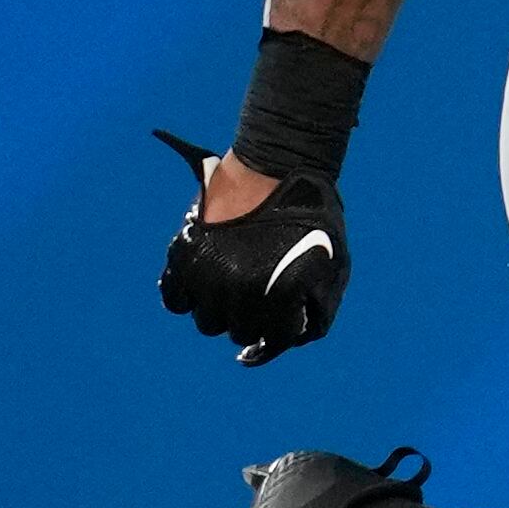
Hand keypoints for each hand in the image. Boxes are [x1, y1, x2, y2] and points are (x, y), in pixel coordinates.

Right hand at [153, 129, 347, 364]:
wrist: (279, 166)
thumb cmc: (313, 217)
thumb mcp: (334, 265)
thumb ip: (319, 307)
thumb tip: (296, 336)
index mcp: (275, 299)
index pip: (271, 341)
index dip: (277, 335)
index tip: (275, 327)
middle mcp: (237, 294)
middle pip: (237, 332)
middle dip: (250, 321)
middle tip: (257, 300)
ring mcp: (207, 276)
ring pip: (207, 321)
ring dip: (221, 311)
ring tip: (233, 289)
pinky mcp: (184, 256)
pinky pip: (174, 298)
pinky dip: (186, 299)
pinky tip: (202, 290)